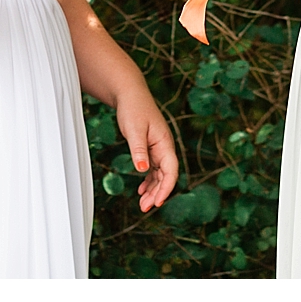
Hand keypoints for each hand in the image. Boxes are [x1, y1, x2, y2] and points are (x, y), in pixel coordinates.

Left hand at [114, 82, 177, 212]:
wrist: (129, 94)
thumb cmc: (133, 108)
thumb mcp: (134, 130)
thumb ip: (139, 150)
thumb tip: (142, 170)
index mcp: (164, 143)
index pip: (171, 170)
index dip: (166, 188)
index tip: (157, 202)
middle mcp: (164, 147)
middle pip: (166, 176)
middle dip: (157, 193)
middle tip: (145, 207)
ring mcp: (158, 148)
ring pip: (159, 174)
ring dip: (152, 189)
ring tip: (142, 203)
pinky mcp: (150, 148)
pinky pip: (153, 169)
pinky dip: (148, 180)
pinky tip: (141, 189)